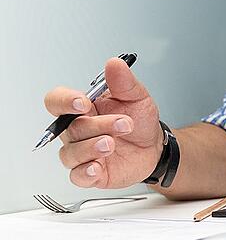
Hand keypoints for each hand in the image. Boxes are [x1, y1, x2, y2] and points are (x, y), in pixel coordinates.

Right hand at [44, 58, 163, 188]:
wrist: (154, 146)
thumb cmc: (140, 120)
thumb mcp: (137, 97)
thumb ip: (123, 82)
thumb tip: (114, 64)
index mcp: (84, 108)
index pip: (57, 102)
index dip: (64, 102)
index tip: (83, 102)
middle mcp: (78, 130)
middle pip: (70, 128)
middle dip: (98, 125)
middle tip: (124, 123)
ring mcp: (82, 152)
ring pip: (70, 153)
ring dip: (92, 147)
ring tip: (112, 143)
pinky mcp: (91, 173)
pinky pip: (77, 176)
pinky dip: (85, 172)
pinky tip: (97, 166)